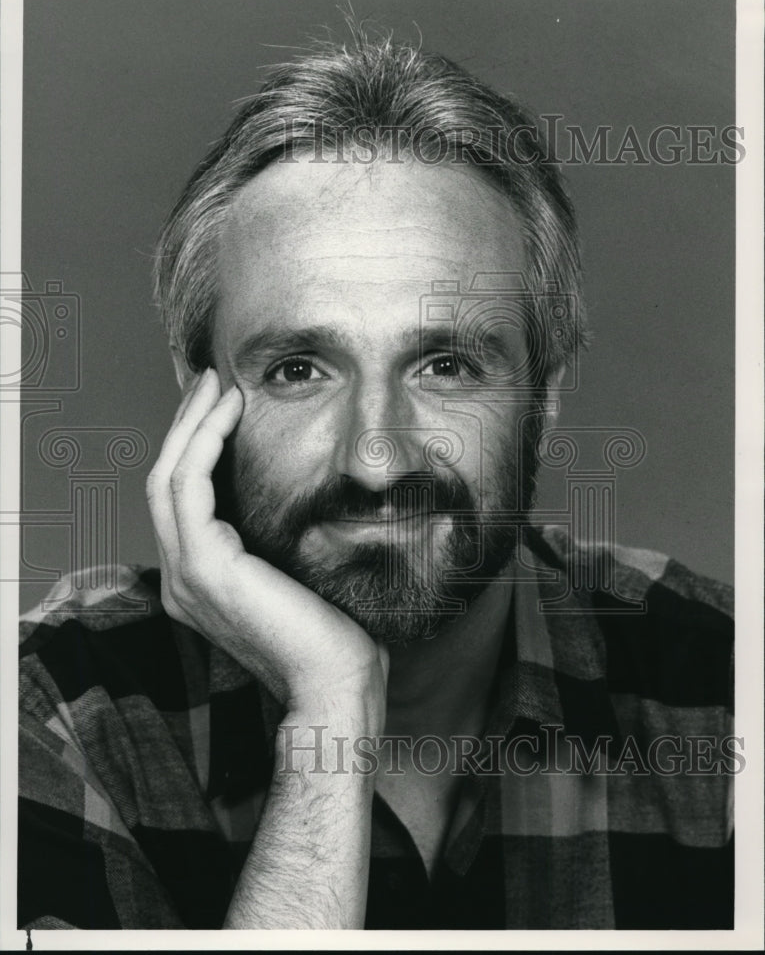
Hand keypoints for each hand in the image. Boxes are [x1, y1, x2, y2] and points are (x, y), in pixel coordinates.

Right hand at [146, 368, 387, 720]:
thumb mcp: (297, 573)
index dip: (194, 447)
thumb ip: (278, 539)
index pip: (182, 500)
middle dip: (187, 424)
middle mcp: (181, 577)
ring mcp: (185, 573)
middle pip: (165, 480)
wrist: (336, 682)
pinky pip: (189, 484)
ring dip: (192, 423)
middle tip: (211, 380)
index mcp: (199, 581)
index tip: (221, 406)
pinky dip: (205, 440)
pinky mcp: (205, 565)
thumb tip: (301, 491)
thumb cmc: (333, 633)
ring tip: (218, 383)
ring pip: (168, 476)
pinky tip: (231, 411)